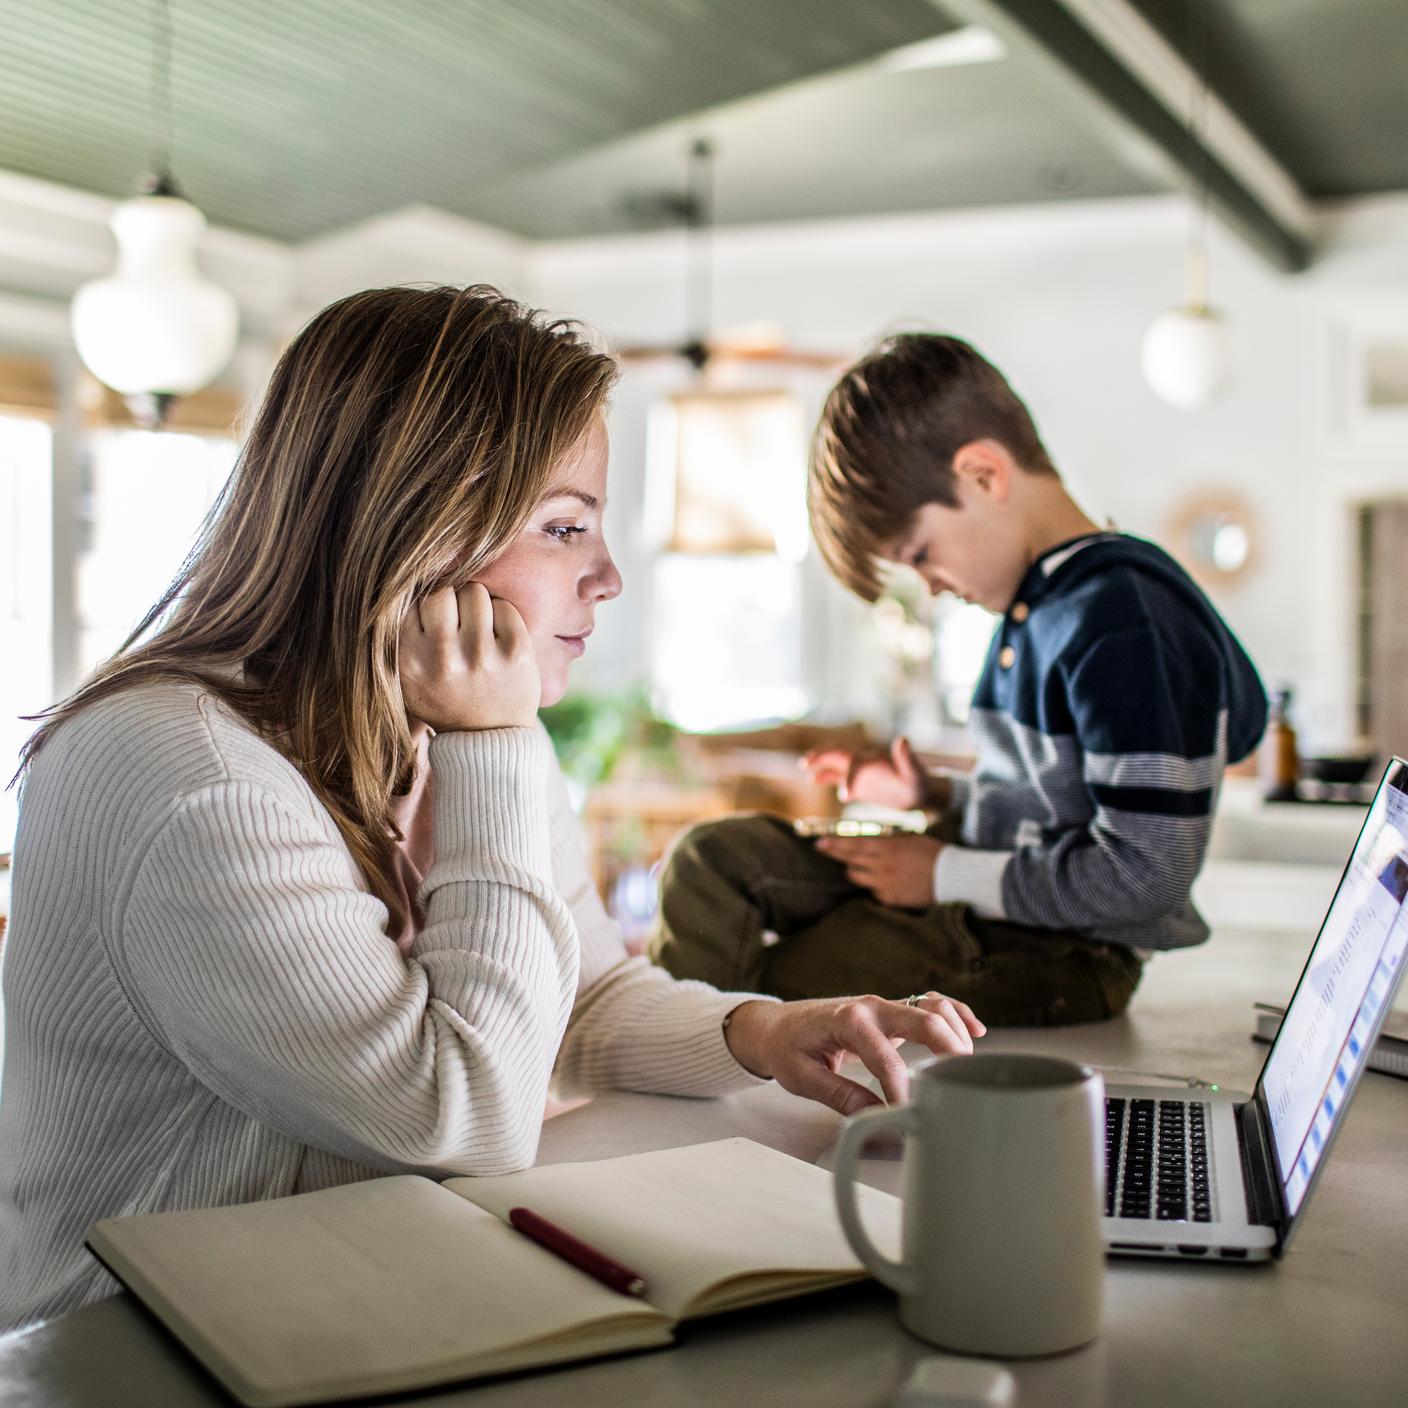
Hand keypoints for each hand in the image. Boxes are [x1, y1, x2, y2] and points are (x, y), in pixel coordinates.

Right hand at [398, 583, 539, 732]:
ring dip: (476, 604)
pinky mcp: (516, 653)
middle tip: (458, 621)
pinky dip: (501, 615)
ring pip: (474, 592)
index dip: (424, 607)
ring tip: (477, 627)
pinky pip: (504, 606)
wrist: (487, 740)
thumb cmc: (444, 699)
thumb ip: (401, 636)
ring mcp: (481, 655)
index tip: (433, 623)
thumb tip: (402, 580)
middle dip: (450, 601)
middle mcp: (443, 657)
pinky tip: (497, 636)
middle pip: (442, 591)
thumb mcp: (408, 677)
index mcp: (410, 661)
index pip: (411, 601)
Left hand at [722, 993, 985, 1115]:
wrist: (776, 1025)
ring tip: (968, 1067)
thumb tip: (877, 1119)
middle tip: (962, 1085)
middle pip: (924, 1021)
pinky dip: (957, 1013)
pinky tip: (975, 1031)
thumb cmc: (786, 1048)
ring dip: (957, 1032)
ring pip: (934, 1007)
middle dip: (949, 1052)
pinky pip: (932, 1004)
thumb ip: (840, 1096)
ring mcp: (884, 1005)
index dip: (903, 1092)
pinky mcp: (892, 1012)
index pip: (886, 1059)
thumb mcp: (802, 1077)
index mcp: (847, 1020)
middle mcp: (871, 1006)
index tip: (910, 1117)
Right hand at [803, 735, 945, 810]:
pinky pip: (839, 778)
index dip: (849, 778)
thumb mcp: (915, 772)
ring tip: (805, 769)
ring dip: (821, 764)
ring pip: (836, 764)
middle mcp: (864, 762)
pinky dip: (827, 777)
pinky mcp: (860, 784)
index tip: (846, 797)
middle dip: (822, 756)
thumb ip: (907, 758)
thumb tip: (902, 739)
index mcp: (875, 759)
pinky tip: (815, 780)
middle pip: (838, 754)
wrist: (921, 792)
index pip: (855, 763)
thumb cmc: (920, 782)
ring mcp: (861, 772)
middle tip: (806, 763)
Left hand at [815, 833, 941, 908]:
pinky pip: (873, 891)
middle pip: (849, 861)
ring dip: (854, 870)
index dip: (834, 844)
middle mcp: (882, 866)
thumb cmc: (933, 853)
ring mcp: (884, 884)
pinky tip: (885, 881)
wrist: (953, 877)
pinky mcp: (890, 899)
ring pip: (857, 877)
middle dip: (835, 853)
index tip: (819, 842)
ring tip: (858, 865)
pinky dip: (874, 885)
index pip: (852, 845)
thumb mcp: (909, 839)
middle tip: (821, 848)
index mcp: (887, 848)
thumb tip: (869, 839)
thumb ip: (887, 840)